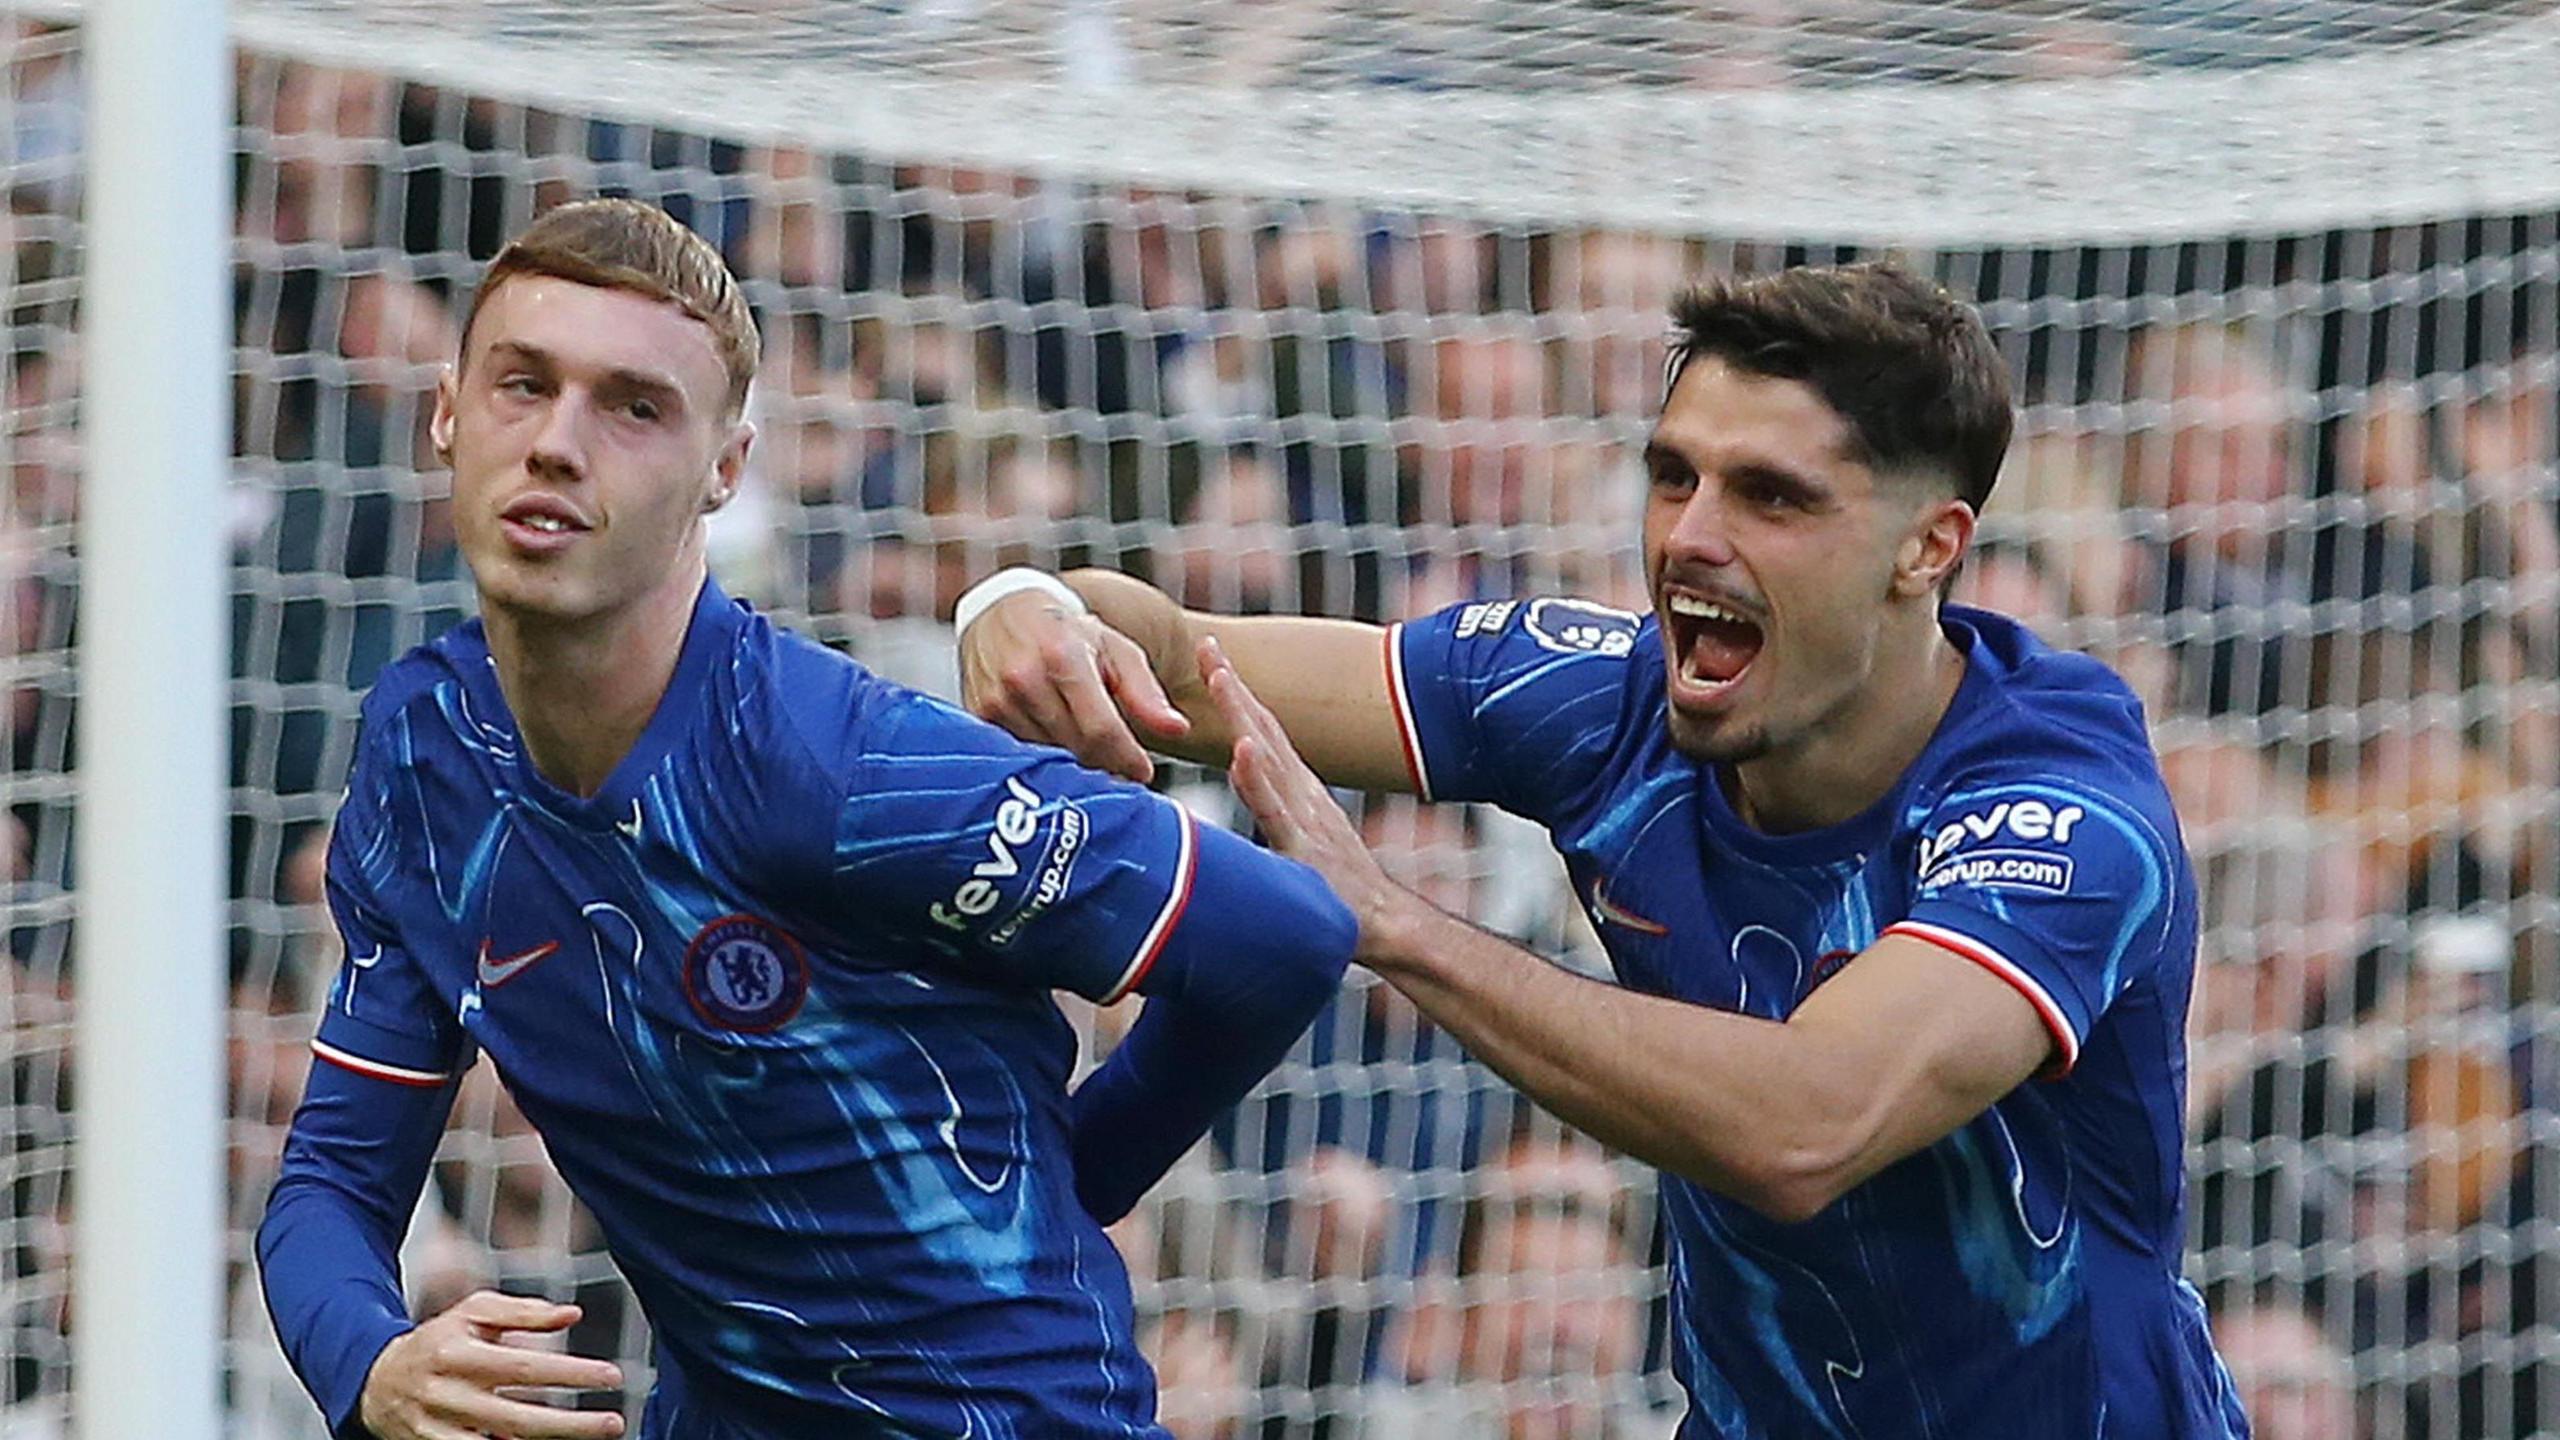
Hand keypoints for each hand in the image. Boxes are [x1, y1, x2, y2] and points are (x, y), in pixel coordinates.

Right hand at [358, 1290, 625, 1439]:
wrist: (376, 1380)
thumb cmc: (438, 1340)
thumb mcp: (474, 1313)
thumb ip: (524, 1312)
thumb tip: (572, 1314)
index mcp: (459, 1354)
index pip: (525, 1367)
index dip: (572, 1373)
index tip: (613, 1376)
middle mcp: (448, 1396)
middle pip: (518, 1418)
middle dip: (570, 1425)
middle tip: (613, 1423)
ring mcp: (438, 1430)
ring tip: (590, 1437)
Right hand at [961, 590, 1190, 783]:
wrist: (1003, 614)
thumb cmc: (1069, 633)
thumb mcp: (1116, 650)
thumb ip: (1146, 692)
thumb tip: (1178, 729)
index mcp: (1063, 656)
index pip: (1100, 729)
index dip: (1126, 758)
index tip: (1143, 773)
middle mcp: (1023, 678)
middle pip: (1076, 748)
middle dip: (1105, 764)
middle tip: (1122, 769)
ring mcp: (996, 699)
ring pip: (1048, 758)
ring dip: (1075, 763)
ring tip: (1091, 752)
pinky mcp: (979, 716)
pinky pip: (1021, 755)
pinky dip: (1045, 759)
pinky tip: (1060, 747)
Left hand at [1199, 638, 1410, 953]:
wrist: (1381, 925)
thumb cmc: (1334, 894)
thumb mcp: (1294, 845)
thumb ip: (1269, 819)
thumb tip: (1229, 803)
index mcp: (1295, 791)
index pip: (1261, 731)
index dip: (1236, 692)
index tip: (1210, 653)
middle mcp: (1301, 793)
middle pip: (1262, 728)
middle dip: (1233, 684)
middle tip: (1206, 643)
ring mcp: (1304, 817)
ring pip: (1267, 757)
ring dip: (1242, 713)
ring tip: (1220, 676)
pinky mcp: (1303, 850)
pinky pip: (1276, 810)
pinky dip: (1259, 779)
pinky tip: (1243, 752)